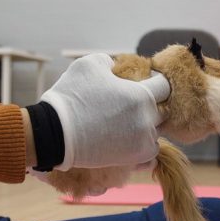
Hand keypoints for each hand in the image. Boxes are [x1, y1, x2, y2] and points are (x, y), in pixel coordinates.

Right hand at [41, 53, 166, 170]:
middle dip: (151, 106)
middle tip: (131, 106)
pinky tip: (130, 141)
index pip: (165, 86)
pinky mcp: (135, 158)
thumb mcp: (89, 64)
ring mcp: (143, 141)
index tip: (145, 83)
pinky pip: (151, 153)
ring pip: (156, 131)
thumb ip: (110, 61)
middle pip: (163, 110)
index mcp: (141, 95)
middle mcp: (147, 119)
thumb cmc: (72, 95)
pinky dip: (144, 147)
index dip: (156, 82)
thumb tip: (117, 66)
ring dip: (147, 127)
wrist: (54, 133)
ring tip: (125, 124)